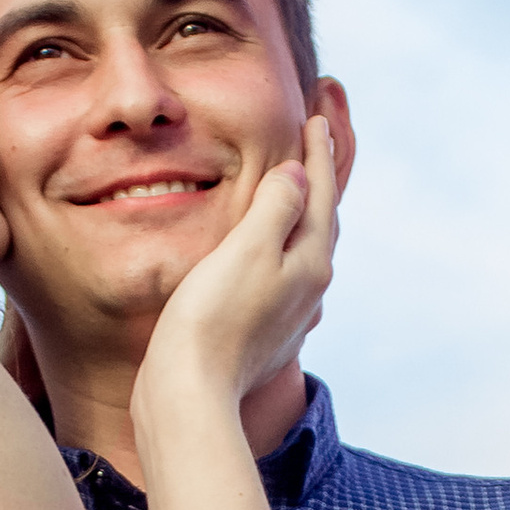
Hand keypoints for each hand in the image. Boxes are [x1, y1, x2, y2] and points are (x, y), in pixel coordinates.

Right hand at [132, 116, 337, 417]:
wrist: (189, 393)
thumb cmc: (212, 318)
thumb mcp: (248, 249)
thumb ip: (277, 207)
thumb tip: (298, 175)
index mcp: (310, 263)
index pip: (320, 193)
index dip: (318, 153)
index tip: (318, 116)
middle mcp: (308, 290)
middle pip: (320, 221)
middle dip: (317, 177)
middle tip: (317, 137)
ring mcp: (288, 315)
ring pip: (303, 250)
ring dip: (302, 213)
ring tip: (296, 187)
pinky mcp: (262, 334)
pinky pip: (282, 275)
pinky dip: (279, 246)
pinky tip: (269, 253)